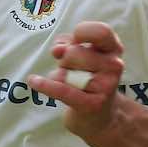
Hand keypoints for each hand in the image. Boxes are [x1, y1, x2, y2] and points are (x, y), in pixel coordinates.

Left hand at [28, 21, 124, 139]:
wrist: (100, 115)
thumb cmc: (87, 77)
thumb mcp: (80, 54)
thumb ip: (68, 44)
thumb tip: (58, 50)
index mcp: (113, 48)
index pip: (101, 32)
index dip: (83, 31)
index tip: (75, 38)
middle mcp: (114, 65)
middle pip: (73, 52)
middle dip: (65, 59)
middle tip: (73, 71)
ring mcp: (106, 85)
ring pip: (65, 71)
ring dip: (60, 75)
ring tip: (72, 83)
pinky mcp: (93, 104)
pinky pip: (63, 90)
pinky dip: (45, 86)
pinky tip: (33, 81)